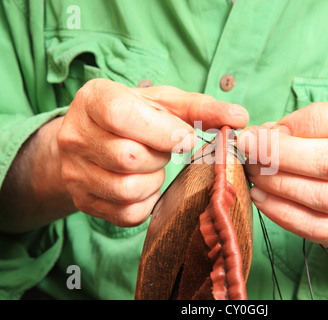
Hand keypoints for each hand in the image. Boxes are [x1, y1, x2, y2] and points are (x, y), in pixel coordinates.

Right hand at [57, 79, 248, 226]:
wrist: (93, 139)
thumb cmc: (135, 116)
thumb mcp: (164, 103)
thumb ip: (202, 108)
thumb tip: (240, 117)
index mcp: (94, 99)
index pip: (123, 116)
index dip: (162, 131)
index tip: (185, 138)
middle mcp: (75, 136)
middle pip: (130, 158)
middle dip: (160, 156)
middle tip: (163, 149)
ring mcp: (75, 172)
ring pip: (129, 189)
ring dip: (154, 180)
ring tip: (152, 165)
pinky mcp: (84, 201)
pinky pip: (128, 213)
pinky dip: (148, 201)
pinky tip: (145, 182)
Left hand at [237, 91, 327, 246]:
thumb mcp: (326, 123)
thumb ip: (296, 124)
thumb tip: (256, 136)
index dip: (307, 120)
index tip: (274, 126)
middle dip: (280, 154)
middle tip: (249, 148)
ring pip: (321, 196)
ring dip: (277, 183)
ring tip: (253, 171)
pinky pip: (314, 227)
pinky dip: (280, 212)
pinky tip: (259, 197)